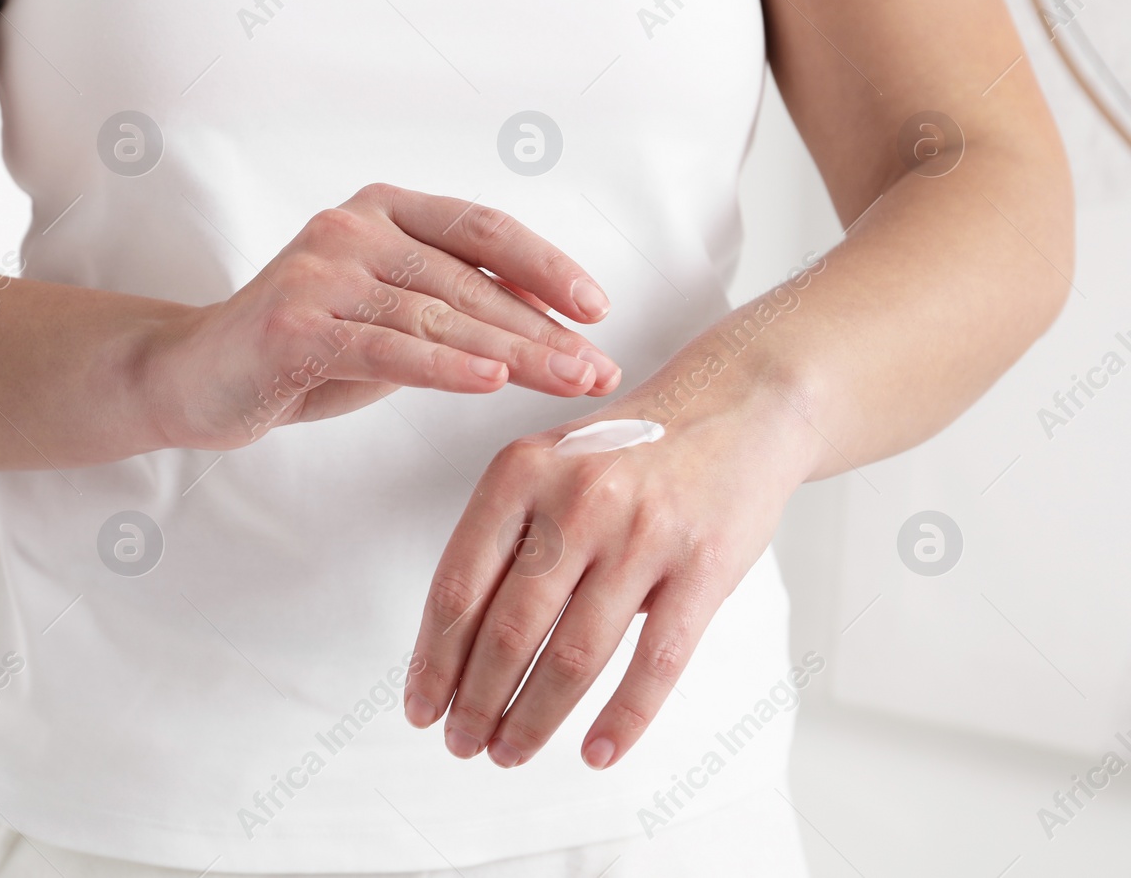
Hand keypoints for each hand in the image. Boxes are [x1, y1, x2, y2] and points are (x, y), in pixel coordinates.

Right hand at [145, 184, 620, 448]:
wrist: (195, 375)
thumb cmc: (303, 349)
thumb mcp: (388, 318)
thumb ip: (452, 308)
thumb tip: (554, 329)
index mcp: (382, 209)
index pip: (482, 229)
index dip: (546, 265)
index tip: (596, 309)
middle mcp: (352, 227)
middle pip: (469, 280)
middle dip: (543, 329)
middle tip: (598, 369)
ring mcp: (320, 272)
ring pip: (437, 314)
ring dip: (513, 353)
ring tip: (569, 382)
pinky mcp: (294, 324)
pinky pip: (386, 346)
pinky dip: (444, 365)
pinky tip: (490, 382)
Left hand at [403, 362, 816, 769]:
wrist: (737, 405)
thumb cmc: (630, 451)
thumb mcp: (549, 464)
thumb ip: (505, 537)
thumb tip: (452, 643)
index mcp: (520, 473)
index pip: (459, 585)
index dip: (433, 658)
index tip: (420, 705)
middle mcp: (576, 500)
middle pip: (507, 629)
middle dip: (475, 701)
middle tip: (462, 742)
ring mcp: (641, 533)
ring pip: (572, 655)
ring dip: (533, 718)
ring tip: (510, 751)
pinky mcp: (703, 566)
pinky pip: (655, 662)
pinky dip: (622, 719)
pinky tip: (595, 752)